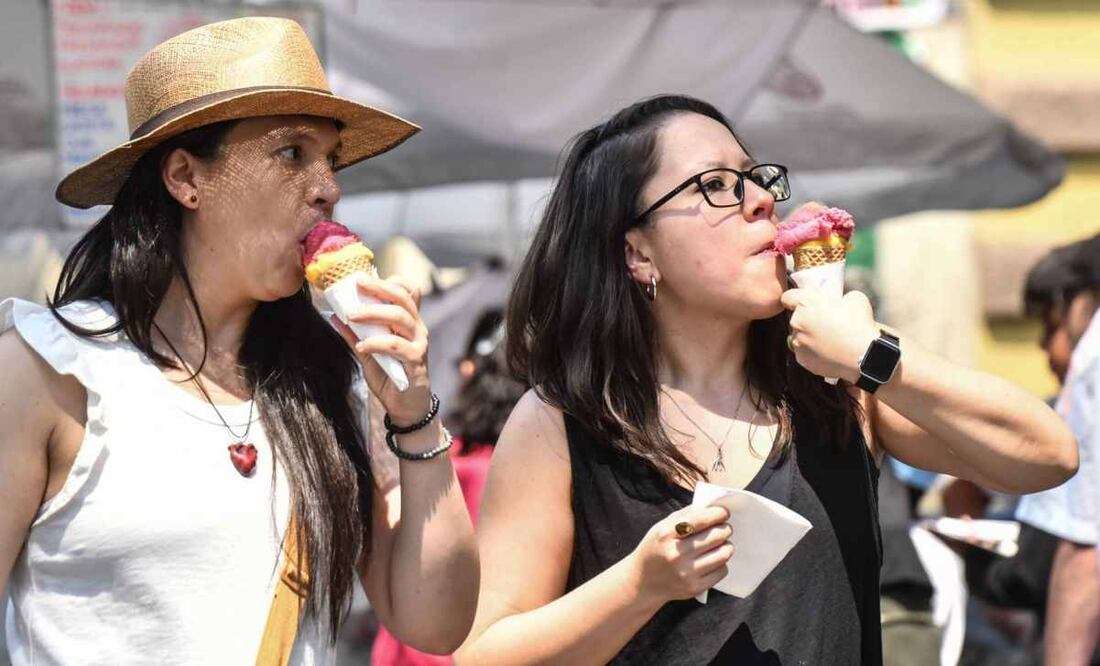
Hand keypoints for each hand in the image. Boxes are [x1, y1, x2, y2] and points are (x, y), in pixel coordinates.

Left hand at [330, 275, 431, 423]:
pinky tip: (361, 346)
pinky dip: (376, 343)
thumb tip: (334, 316)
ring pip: (400, 317)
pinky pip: (396, 345)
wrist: (405, 408)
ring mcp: (419, 343)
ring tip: (352, 316)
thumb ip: (355, 335)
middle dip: (379, 288)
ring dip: (374, 313)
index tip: (364, 279)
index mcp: (408, 322)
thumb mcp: (368, 353)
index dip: (390, 282)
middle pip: (403, 298)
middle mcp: (417, 328)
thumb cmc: (390, 377)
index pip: (408, 292)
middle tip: (357, 284)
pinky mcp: (416, 360)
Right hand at [628, 505, 733, 602]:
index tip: (724, 512)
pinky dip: (721, 563)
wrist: (642, 582)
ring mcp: (686, 572)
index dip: (718, 514)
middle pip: (716, 536)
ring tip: (721, 544)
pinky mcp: (694, 587)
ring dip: (726, 546)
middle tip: (724, 529)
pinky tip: (713, 560)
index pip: (701, 520)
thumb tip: (711, 507)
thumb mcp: (662, 527)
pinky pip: (721, 571)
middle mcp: (676, 553)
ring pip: (723, 554)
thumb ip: (685, 516)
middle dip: (725, 529)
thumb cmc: (655, 549)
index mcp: (667, 534)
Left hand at [780, 288, 878, 382]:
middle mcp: (796, 323)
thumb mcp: (854, 298)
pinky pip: (805, 353)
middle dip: (807, 319)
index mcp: (805, 304)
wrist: (865, 355)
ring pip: (800, 336)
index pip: (788, 297)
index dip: (795, 298)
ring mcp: (798, 344)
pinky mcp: (803, 360)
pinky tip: (829, 352)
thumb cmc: (859, 323)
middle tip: (826, 323)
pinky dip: (814, 352)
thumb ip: (840, 297)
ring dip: (810, 336)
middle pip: (796, 318)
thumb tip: (839, 302)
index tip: (803, 302)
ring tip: (830, 340)